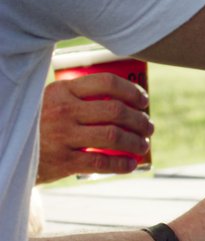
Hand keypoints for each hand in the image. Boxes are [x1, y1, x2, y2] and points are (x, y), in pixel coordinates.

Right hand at [36, 73, 153, 183]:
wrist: (11, 149)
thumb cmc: (41, 121)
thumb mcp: (53, 100)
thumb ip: (79, 93)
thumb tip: (126, 94)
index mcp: (63, 90)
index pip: (107, 82)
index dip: (132, 91)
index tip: (143, 101)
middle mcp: (64, 111)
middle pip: (115, 110)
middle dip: (140, 119)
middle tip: (149, 126)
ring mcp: (62, 136)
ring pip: (112, 135)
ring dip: (135, 141)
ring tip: (143, 144)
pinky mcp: (62, 161)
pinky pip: (100, 162)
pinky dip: (121, 164)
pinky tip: (131, 164)